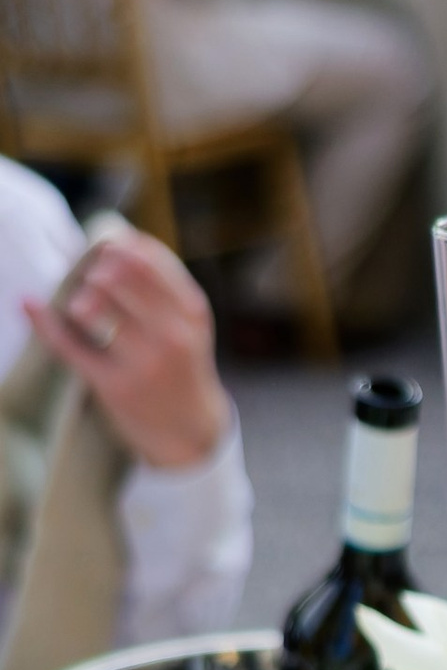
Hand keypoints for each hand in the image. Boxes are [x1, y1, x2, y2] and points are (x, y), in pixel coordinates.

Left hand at [22, 228, 229, 470]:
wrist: (192, 432)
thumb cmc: (182, 366)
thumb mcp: (189, 323)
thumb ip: (164, 283)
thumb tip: (120, 237)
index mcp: (192, 312)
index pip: (149, 258)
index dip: (120, 246)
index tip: (108, 250)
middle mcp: (171, 334)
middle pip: (118, 276)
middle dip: (97, 271)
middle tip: (93, 281)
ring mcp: (144, 362)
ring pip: (93, 307)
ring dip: (79, 296)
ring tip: (82, 306)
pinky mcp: (115, 386)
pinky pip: (70, 346)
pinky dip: (45, 322)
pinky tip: (32, 306)